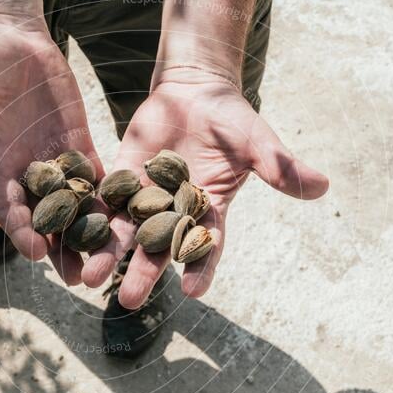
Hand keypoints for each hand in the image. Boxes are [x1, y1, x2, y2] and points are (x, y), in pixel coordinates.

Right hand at [0, 15, 102, 284]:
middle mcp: (26, 173)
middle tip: (81, 279)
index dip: (21, 230)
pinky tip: (132, 221)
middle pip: (46, 221)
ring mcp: (56, 163)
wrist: (11, 41)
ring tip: (111, 265)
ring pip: (76, 208)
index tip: (36, 252)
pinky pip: (99, 177)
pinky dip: (113, 199)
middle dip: (62, 250)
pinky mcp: (80, 147)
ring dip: (92, 236)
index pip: (8, 207)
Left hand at [82, 68, 328, 308]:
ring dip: (108, 255)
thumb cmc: (232, 119)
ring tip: (89, 279)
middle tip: (126, 300)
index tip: (193, 292)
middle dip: (143, 274)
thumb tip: (323, 186)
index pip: (207, 246)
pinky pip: (102, 202)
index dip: (200, 268)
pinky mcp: (120, 180)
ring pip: (124, 233)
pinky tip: (69, 237)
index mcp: (209, 212)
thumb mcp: (257, 141)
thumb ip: (280, 166)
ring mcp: (144, 199)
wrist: (195, 92)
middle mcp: (174, 214)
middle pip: (158, 250)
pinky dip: (87, 219)